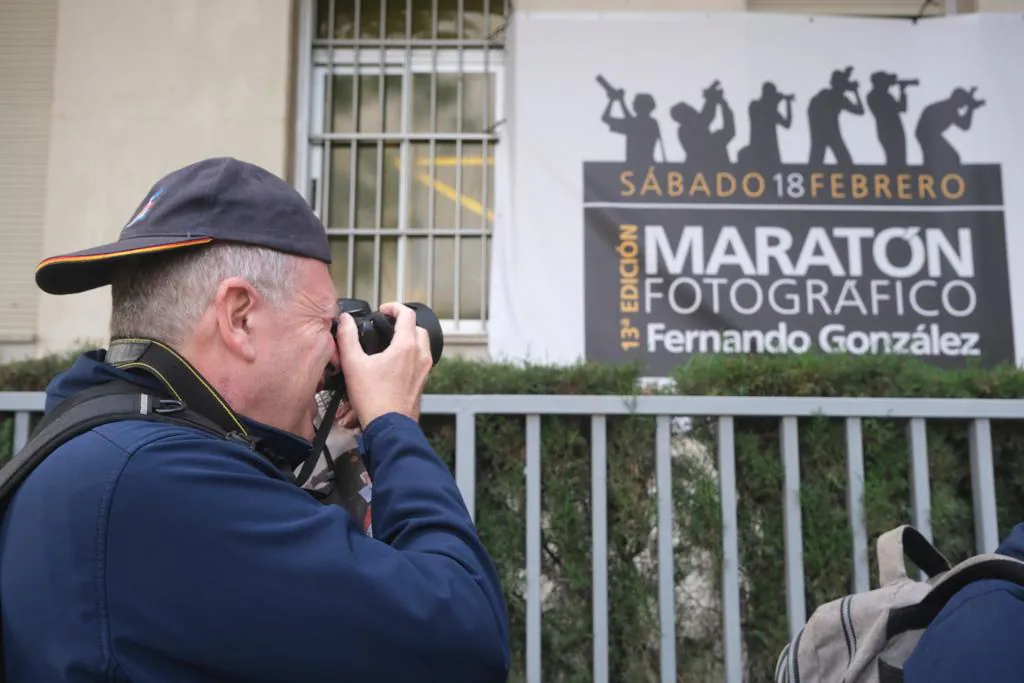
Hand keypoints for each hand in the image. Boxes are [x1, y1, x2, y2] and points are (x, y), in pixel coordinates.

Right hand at [336, 302, 433, 426]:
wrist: (388, 427)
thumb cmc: (374, 399)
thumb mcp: (353, 364)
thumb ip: (347, 338)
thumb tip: (344, 321)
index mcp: (406, 347)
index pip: (408, 315)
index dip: (395, 307)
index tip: (384, 310)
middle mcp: (420, 356)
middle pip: (418, 328)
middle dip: (404, 322)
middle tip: (388, 324)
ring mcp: (424, 370)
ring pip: (423, 344)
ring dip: (410, 338)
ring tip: (392, 342)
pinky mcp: (422, 383)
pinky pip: (422, 361)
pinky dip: (412, 354)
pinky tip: (396, 363)